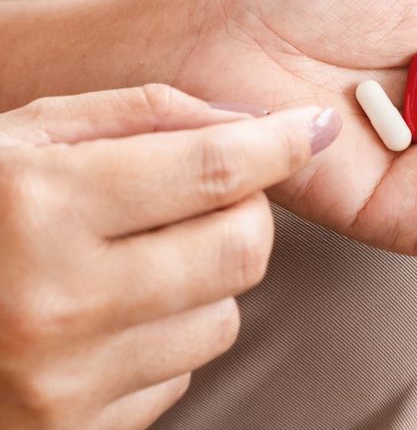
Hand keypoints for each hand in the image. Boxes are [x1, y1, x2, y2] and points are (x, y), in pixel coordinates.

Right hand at [0, 86, 339, 428]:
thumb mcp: (25, 134)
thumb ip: (141, 113)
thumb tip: (251, 122)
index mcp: (39, 205)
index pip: (214, 171)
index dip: (281, 144)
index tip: (312, 128)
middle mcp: (55, 299)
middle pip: (241, 249)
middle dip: (245, 211)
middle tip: (209, 195)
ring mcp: (63, 379)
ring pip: (223, 317)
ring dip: (205, 280)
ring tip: (140, 259)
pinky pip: (180, 376)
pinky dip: (165, 338)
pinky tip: (108, 316)